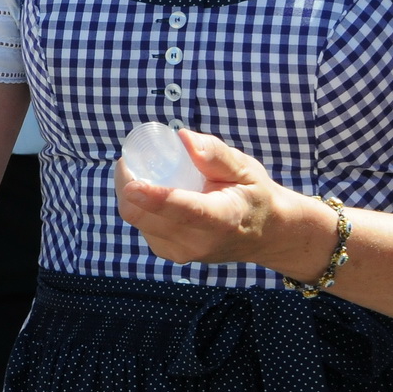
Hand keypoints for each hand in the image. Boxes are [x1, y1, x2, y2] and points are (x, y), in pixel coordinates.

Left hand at [114, 129, 294, 268]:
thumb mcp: (245, 169)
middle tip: (130, 159)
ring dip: (131, 195)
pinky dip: (139, 206)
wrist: (265, 235)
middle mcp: (199, 242)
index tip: (132, 183)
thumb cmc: (253, 194)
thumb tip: (181, 137)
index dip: (154, 197)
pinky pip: (142, 226)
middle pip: (145, 216)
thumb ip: (215, 154)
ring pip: (138, 220)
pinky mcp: (172, 254)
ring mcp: (183, 253)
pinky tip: (150, 191)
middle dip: (127, 185)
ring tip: (143, 172)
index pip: (184, 210)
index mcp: (222, 218)